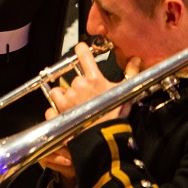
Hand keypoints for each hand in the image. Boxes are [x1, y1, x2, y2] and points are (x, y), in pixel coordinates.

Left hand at [38, 44, 141, 180]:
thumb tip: (135, 60)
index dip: (81, 49)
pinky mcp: (59, 111)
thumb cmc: (115, 117)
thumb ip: (130, 73)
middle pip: (73, 77)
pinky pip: (52, 105)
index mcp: (93, 78)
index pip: (82, 54)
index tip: (81, 49)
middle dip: (79, 85)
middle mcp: (78, 85)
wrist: (104, 139)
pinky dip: (56, 108)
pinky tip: (66, 113)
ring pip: (60, 90)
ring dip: (65, 95)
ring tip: (76, 105)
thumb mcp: (126, 92)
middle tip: (88, 96)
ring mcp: (67, 98)